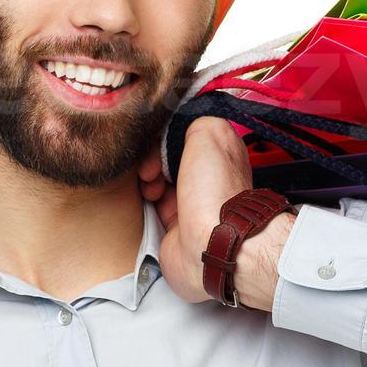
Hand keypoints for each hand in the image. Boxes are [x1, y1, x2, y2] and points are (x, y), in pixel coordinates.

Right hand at [137, 118, 287, 310]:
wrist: (211, 245)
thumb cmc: (216, 193)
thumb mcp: (209, 134)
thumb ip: (194, 121)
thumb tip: (178, 126)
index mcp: (220, 152)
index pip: (185, 132)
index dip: (166, 132)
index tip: (156, 137)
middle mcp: (207, 177)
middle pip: (168, 155)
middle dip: (153, 156)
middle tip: (151, 166)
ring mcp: (191, 202)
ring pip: (157, 180)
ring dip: (148, 178)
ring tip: (151, 184)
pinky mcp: (174, 226)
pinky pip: (152, 206)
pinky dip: (145, 200)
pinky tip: (149, 198)